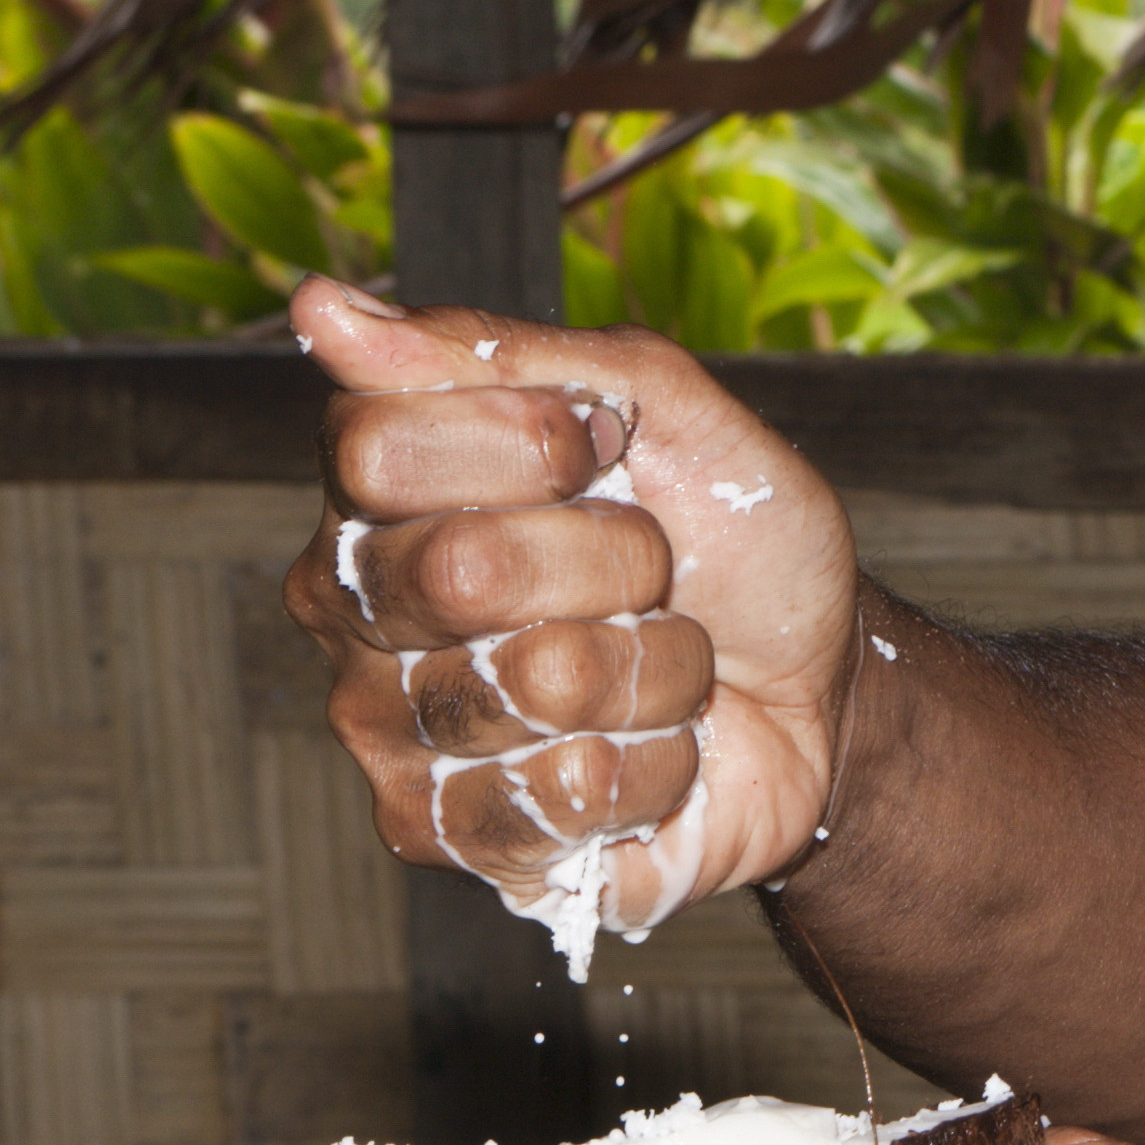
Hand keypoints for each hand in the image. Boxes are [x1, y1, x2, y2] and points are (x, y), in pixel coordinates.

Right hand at [281, 278, 859, 942]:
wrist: (823, 687)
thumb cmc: (734, 540)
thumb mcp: (663, 405)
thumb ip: (502, 353)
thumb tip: (321, 309)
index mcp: (382, 488)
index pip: (380, 444)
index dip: (530, 443)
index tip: (606, 447)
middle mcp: (358, 609)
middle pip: (465, 564)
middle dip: (618, 559)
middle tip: (650, 570)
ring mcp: (390, 731)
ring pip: (533, 686)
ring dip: (653, 668)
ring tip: (656, 662)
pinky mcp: (447, 835)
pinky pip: (564, 794)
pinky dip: (654, 764)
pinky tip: (644, 748)